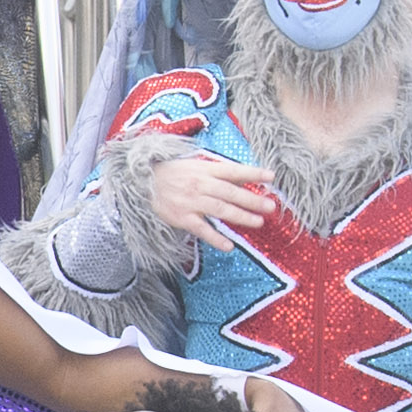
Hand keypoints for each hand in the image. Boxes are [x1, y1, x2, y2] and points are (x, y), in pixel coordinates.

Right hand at [146, 151, 278, 241]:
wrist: (140, 182)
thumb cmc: (172, 173)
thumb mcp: (194, 165)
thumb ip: (217, 171)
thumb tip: (243, 178)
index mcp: (204, 169)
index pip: (233, 171)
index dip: (252, 173)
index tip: (271, 177)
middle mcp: (199, 184)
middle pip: (230, 193)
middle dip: (252, 200)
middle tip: (270, 206)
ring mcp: (191, 202)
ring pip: (220, 210)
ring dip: (240, 217)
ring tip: (258, 222)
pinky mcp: (182, 218)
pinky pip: (202, 230)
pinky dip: (216, 238)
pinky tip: (229, 246)